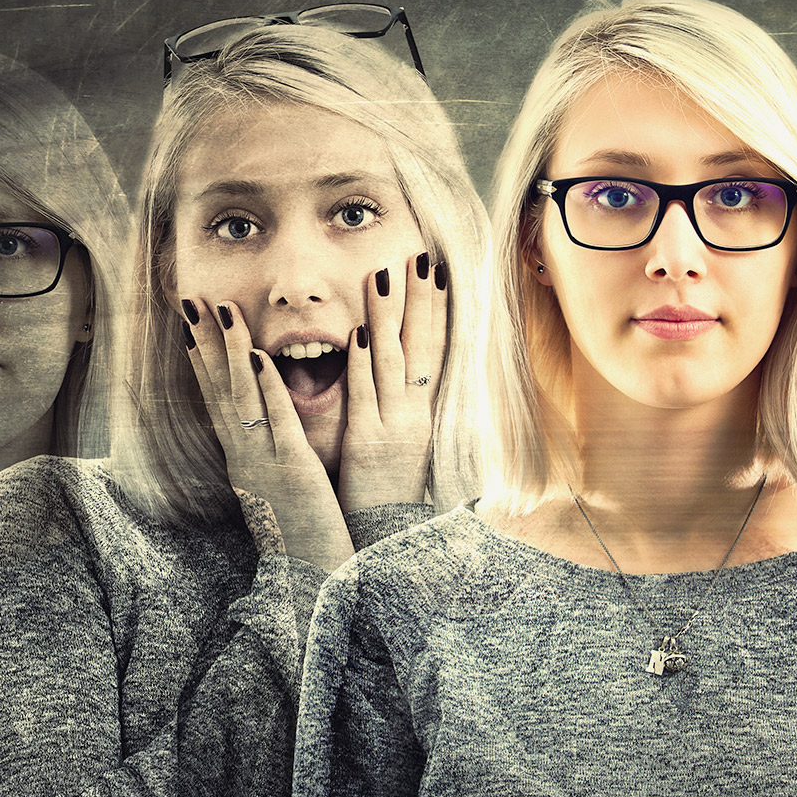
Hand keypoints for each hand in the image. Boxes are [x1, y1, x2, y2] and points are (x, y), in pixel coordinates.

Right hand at [181, 297, 350, 570]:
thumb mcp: (277, 490)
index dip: (202, 362)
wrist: (310, 580)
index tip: (190, 327)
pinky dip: (266, 387)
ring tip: (222, 310)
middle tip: (191, 301)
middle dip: (205, 343)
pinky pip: (276, 421)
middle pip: (218, 391)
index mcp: (244, 460)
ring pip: (242, 397)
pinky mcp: (293, 469)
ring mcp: (265, 461)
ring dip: (231, 351)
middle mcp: (246, 456)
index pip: (217, 401)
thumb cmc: (300, 536)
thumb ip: (268, 459)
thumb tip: (262, 435)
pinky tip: (259, 356)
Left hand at [335, 252, 447, 509]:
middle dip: (420, 299)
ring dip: (388, 315)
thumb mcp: (405, 443)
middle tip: (420, 256)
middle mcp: (413, 413)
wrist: (391, 539)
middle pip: (420, 345)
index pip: (434, 349)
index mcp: (422, 412)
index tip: (437, 272)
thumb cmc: (392, 493)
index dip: (437, 309)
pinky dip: (362, 362)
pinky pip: (364, 395)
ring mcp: (392, 425)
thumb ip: (400, 406)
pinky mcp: (366, 441)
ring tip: (386, 275)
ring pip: (391, 360)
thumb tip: (403, 374)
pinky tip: (358, 332)